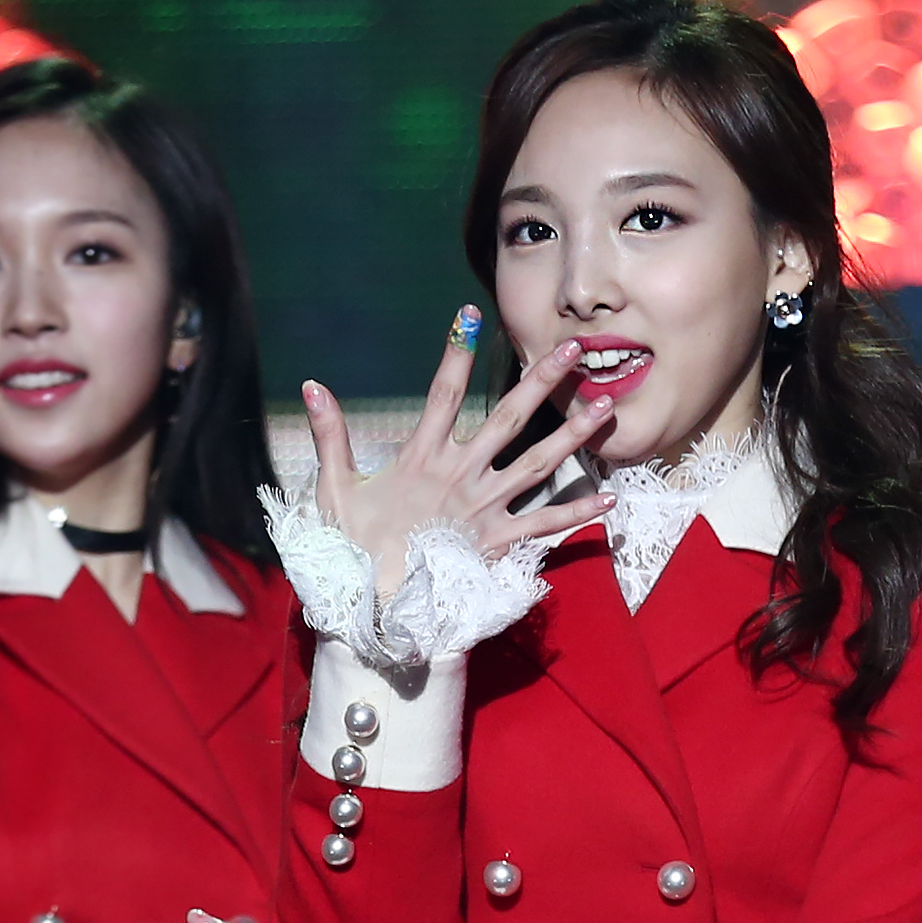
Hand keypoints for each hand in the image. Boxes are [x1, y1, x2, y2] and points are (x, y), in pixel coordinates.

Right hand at [303, 314, 616, 594]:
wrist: (376, 608)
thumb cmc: (352, 549)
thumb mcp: (335, 490)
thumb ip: (330, 436)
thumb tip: (311, 386)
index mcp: (422, 459)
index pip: (443, 394)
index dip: (456, 352)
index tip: (471, 314)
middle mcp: (461, 477)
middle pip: (508, 419)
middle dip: (540, 381)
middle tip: (571, 349)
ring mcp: (485, 510)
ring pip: (538, 465)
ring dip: (573, 435)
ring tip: (606, 407)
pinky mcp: (499, 544)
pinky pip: (545, 527)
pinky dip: (578, 514)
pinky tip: (610, 498)